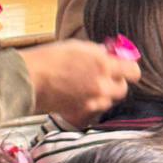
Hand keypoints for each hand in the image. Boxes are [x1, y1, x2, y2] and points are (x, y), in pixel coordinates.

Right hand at [21, 41, 139, 120]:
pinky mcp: (82, 115)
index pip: (133, 71)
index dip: (128, 68)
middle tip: (103, 76)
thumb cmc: (50, 58)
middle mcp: (102, 87)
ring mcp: (92, 103)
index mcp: (104, 66)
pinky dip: (90, 105)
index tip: (123, 67)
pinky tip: (78, 96)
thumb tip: (111, 54)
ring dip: (103, 94)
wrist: (29, 79)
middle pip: (123, 89)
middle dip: (116, 82)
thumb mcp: (79, 47)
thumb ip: (99, 53)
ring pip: (109, 101)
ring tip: (86, 86)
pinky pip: (94, 111)